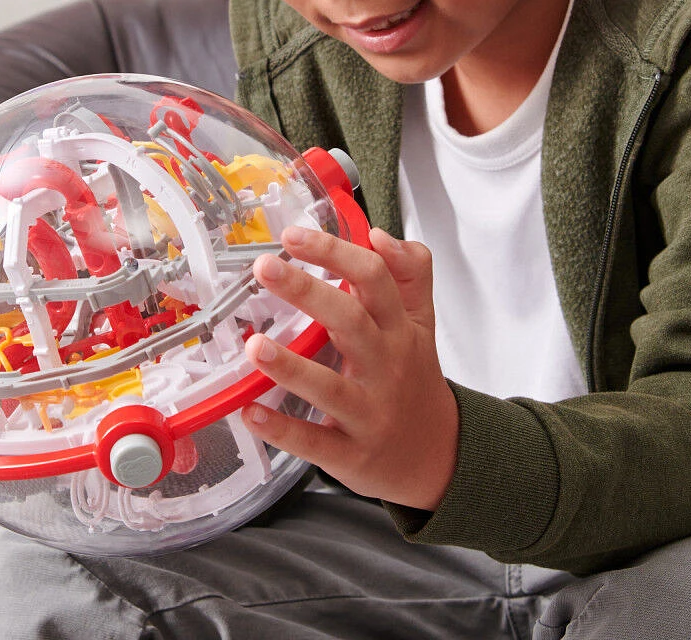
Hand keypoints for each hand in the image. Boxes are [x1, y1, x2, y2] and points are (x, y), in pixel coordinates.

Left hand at [244, 226, 458, 510]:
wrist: (439, 455)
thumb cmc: (416, 378)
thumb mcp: (423, 321)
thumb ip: (410, 272)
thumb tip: (381, 235)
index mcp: (399, 329)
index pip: (374, 278)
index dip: (335, 252)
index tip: (293, 236)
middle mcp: (386, 366)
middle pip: (350, 322)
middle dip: (306, 292)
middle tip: (264, 267)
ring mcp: (368, 413)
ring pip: (330, 388)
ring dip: (290, 366)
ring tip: (254, 345)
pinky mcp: (351, 454)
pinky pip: (314, 442)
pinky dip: (282, 429)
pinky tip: (250, 411)